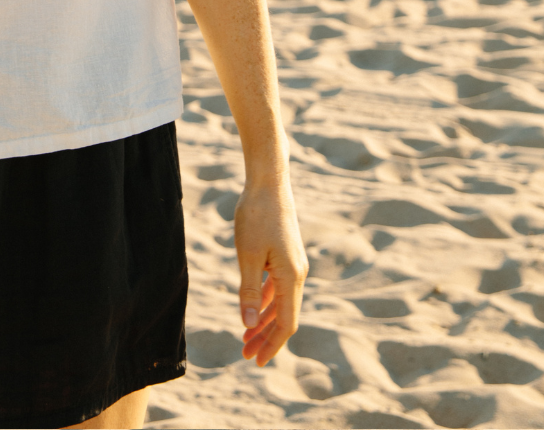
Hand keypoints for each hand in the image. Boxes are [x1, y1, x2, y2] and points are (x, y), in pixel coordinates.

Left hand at [233, 176, 307, 364]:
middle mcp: (297, 274)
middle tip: (246, 354)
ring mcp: (292, 264)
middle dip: (265, 337)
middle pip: (284, 316)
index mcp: (291, 277)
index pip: (286, 323)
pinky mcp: (285, 255)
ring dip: (264, 320)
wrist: (268, 182)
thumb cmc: (256, 215)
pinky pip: (277, 287)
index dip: (272, 344)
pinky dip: (266, 300)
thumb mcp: (248, 254)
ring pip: (280, 302)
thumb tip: (248, 324)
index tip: (256, 361)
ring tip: (247, 336)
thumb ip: (248, 290)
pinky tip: (253, 308)